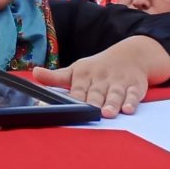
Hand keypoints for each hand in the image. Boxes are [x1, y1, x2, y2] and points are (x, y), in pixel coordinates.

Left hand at [32, 36, 169, 118]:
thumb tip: (34, 73)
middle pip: (96, 92)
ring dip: (112, 103)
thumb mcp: (76, 70)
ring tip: (108, 113)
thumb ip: (55, 77)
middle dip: (93, 102)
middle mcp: (101, 77)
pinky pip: (134, 94)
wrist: (131, 55)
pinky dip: (131, 101)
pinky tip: (128, 109)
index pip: (78, 88)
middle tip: (90, 111)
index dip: (75, 97)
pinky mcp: (135, 86)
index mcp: (84, 74)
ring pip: (115, 94)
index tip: (69, 106)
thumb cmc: (97, 68)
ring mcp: (119, 82)